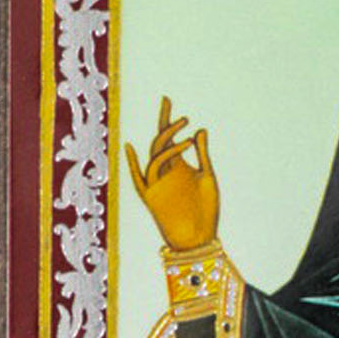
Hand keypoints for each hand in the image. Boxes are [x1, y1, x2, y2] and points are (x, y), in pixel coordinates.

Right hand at [125, 95, 219, 250]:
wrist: (200, 239)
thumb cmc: (207, 210)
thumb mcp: (208, 178)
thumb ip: (203, 155)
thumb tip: (200, 129)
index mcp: (179, 164)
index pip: (169, 136)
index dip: (167, 118)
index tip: (166, 98)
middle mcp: (165, 171)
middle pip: (159, 141)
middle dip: (164, 123)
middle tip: (173, 108)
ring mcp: (156, 183)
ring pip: (155, 156)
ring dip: (168, 145)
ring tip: (188, 140)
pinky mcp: (150, 197)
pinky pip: (139, 178)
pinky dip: (133, 164)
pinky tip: (131, 148)